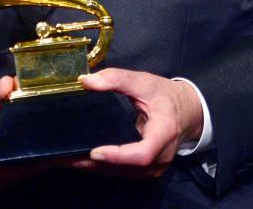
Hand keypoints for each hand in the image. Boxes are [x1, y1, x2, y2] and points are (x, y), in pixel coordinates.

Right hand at [0, 76, 52, 193]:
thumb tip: (9, 85)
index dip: (0, 167)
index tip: (25, 157)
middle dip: (24, 167)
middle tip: (52, 155)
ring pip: (1, 182)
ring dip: (26, 171)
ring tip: (53, 158)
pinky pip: (2, 181)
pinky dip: (20, 171)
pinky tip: (40, 161)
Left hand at [72, 69, 202, 178]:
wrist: (187, 111)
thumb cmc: (165, 96)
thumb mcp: (143, 81)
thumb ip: (116, 78)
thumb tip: (86, 81)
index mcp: (164, 133)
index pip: (142, 153)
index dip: (118, 156)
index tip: (94, 151)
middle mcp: (161, 157)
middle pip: (127, 168)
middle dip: (96, 164)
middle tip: (65, 156)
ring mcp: (155, 167)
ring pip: (123, 173)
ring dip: (95, 168)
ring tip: (66, 159)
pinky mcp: (147, 170)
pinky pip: (123, 172)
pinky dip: (103, 167)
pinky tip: (82, 160)